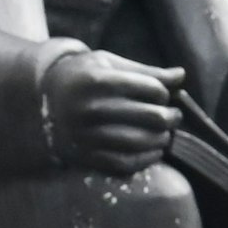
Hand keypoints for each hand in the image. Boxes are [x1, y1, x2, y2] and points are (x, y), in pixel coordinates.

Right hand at [39, 50, 184, 176]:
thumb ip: (146, 72)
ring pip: (142, 143)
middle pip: (152, 118)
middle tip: (172, 116)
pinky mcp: (86, 156)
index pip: (152, 90)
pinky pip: (126, 164)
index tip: (161, 96)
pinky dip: (146, 159)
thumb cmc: (84, 76)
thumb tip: (182, 76)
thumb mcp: (109, 64)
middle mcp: (90, 109)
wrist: (46, 99)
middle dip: (170, 117)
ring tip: (164, 134)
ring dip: (162, 140)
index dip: (164, 93)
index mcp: (98, 80)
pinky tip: (152, 150)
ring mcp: (87, 135)